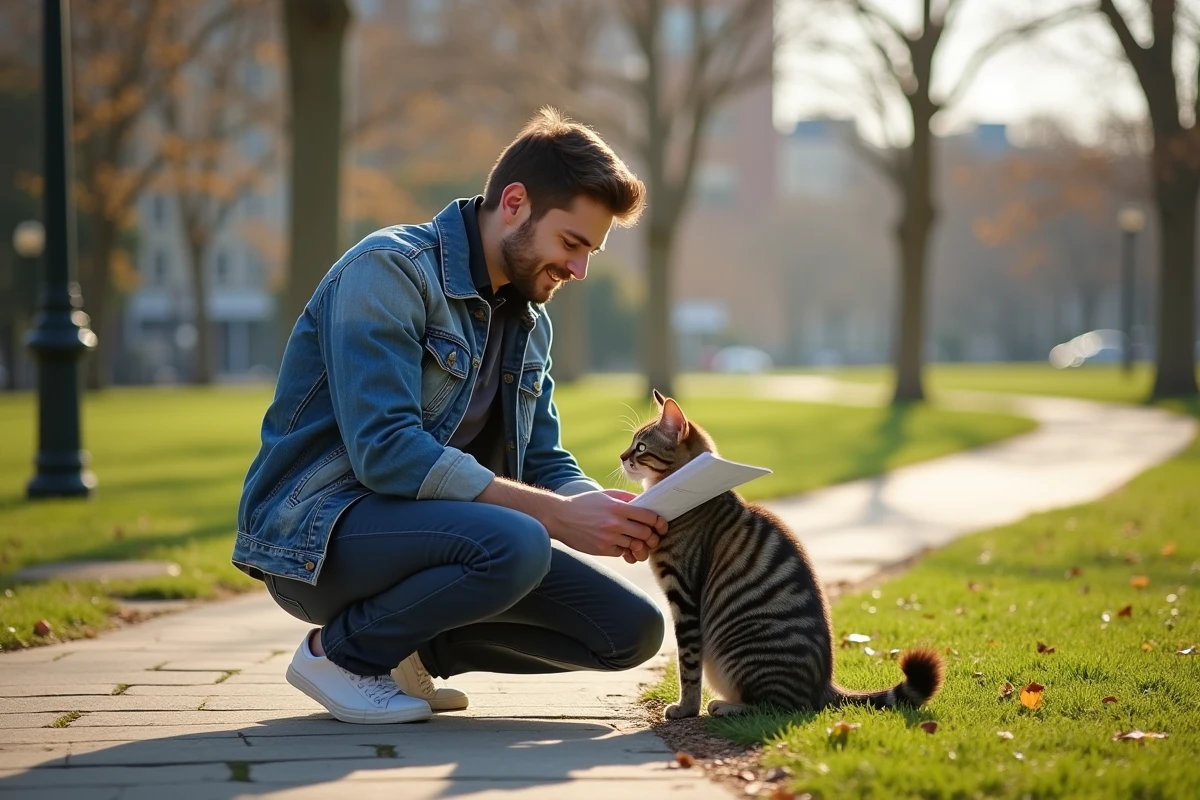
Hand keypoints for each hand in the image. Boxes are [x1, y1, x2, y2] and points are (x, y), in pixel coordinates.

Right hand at [546, 491, 665, 557]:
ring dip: (640, 546)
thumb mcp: (606, 495)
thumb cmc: (584, 504)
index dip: (659, 522)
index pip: (648, 517)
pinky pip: (622, 553)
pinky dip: (626, 551)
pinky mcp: (602, 550)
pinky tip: (623, 546)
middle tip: (652, 537)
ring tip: (639, 543)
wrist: (560, 517)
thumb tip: (645, 502)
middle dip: (653, 537)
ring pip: (636, 546)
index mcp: (618, 507)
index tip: (661, 525)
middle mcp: (615, 523)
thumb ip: (626, 498)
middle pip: (646, 534)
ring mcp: (609, 538)